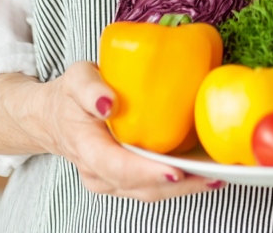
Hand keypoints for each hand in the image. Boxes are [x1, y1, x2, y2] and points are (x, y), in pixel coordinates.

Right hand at [0, 62, 220, 202]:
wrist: (54, 118)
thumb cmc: (68, 96)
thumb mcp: (75, 79)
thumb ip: (89, 88)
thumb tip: (108, 103)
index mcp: (86, 148)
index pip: (116, 166)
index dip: (146, 172)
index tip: (174, 170)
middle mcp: (98, 173)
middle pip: (141, 187)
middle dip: (180, 185)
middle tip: (214, 175)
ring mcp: (111, 181)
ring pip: (150, 192)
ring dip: (185, 188)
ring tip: (218, 175)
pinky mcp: (124, 180)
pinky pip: (151, 186)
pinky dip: (179, 182)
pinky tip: (204, 171)